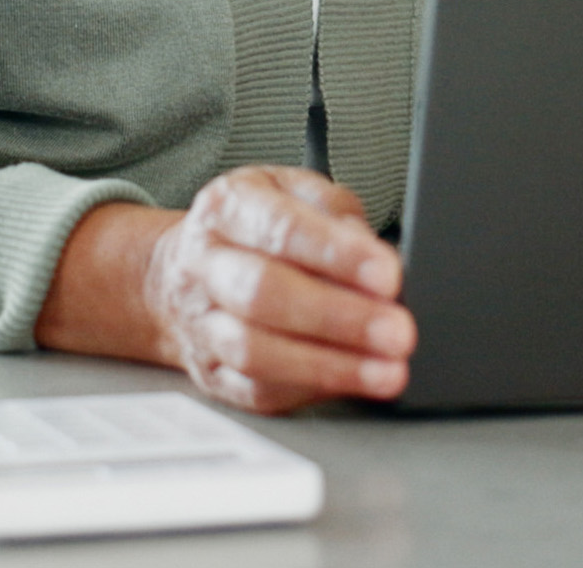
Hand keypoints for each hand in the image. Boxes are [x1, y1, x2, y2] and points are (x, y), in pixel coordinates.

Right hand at [35, 168, 414, 413]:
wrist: (185, 269)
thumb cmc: (255, 227)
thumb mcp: (295, 192)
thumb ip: (336, 213)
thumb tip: (376, 257)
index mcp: (228, 207)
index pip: (283, 229)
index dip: (337, 255)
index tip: (388, 276)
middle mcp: (205, 264)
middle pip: (264, 293)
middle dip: (339, 316)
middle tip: (397, 331)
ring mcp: (201, 322)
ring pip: (256, 351)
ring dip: (330, 365)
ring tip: (386, 370)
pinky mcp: (210, 373)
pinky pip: (255, 390)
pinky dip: (310, 390)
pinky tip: (352, 384)